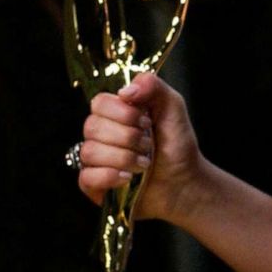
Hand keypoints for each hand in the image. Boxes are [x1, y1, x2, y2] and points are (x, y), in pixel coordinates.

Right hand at [77, 71, 203, 222]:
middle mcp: (102, 134)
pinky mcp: (94, 185)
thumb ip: (153, 86)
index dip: (123, 113)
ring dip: (124, 158)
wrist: (184, 181)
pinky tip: (129, 178)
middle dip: (128, 137)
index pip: (99, 103)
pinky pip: (87, 177)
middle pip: (92, 126)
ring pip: (90, 151)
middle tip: (149, 144)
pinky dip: (111, 177)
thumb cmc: (177, 146)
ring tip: (144, 163)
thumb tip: (126, 90)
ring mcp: (96, 160)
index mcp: (116, 113)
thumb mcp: (173, 107)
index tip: (146, 121)